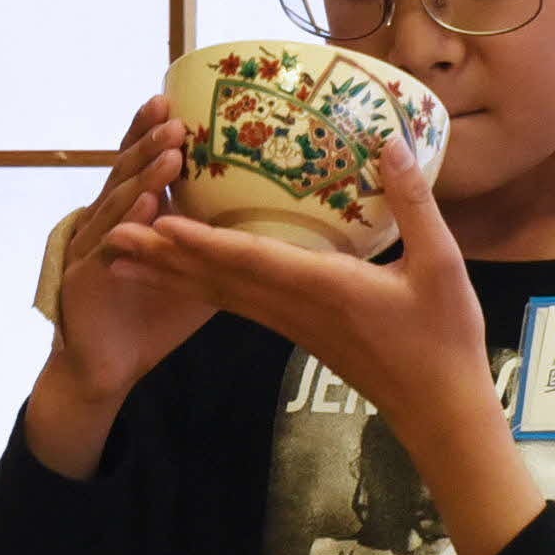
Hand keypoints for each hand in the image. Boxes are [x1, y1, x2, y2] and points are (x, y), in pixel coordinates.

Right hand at [50, 98, 220, 402]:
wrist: (106, 367)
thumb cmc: (151, 317)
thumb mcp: (197, 271)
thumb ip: (220, 241)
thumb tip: (273, 219)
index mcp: (130, 215)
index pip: (139, 163)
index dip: (150, 132)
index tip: (171, 100)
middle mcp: (106, 223)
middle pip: (125, 172)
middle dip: (148, 144)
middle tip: (174, 117)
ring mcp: (92, 248)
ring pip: (117, 203)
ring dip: (143, 178)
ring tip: (169, 155)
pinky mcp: (84, 279)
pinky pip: (107, 247)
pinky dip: (126, 226)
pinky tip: (144, 208)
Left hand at [101, 118, 486, 427]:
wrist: (438, 410)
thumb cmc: (444, 339)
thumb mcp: (442, 265)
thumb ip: (413, 204)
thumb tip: (389, 143)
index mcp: (325, 289)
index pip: (252, 262)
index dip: (203, 242)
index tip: (160, 223)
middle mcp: (295, 308)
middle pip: (217, 280)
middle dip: (162, 257)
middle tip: (110, 236)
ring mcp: (292, 324)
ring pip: (220, 295)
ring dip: (171, 275)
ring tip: (125, 256)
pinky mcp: (297, 332)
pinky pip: (238, 305)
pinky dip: (203, 286)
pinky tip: (182, 276)